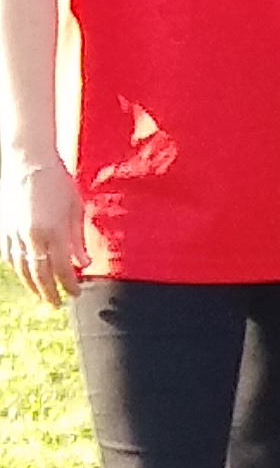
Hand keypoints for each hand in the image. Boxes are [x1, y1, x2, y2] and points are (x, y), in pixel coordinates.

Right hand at [4, 151, 81, 305]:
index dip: (68, 285)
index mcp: (53, 231)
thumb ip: (78, 240)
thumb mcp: (75, 210)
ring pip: (21, 268)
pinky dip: (17, 268)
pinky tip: (25, 275)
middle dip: (49, 292)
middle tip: (58, 304)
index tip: (76, 293)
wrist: (28, 162)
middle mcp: (31, 236)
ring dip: (31, 285)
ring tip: (42, 296)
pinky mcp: (3, 228)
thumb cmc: (58, 183)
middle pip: (39, 274)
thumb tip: (84, 264)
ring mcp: (14, 233)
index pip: (61, 269)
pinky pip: (9, 256)